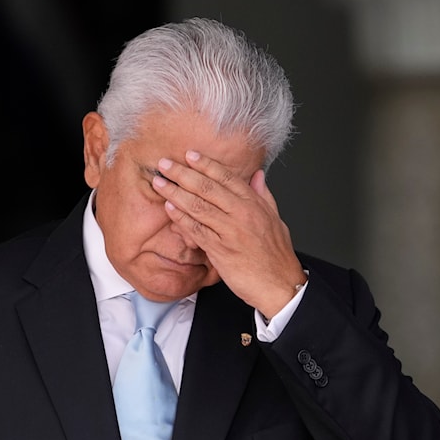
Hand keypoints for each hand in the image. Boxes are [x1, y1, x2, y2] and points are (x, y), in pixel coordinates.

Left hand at [153, 150, 305, 317]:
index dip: (206, 164)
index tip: (189, 155)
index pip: (226, 177)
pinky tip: (168, 208)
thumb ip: (263, 195)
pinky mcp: (220, 250)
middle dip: (183, 173)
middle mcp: (242, 213)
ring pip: (198, 205)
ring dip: (175, 192)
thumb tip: (257, 175)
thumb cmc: (276, 255)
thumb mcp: (275, 219)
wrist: (280, 285)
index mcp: (254, 204)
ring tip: (159, 183)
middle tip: (165, 164)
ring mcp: (230, 231)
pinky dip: (181, 217)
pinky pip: (196, 229)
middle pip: (207, 187)